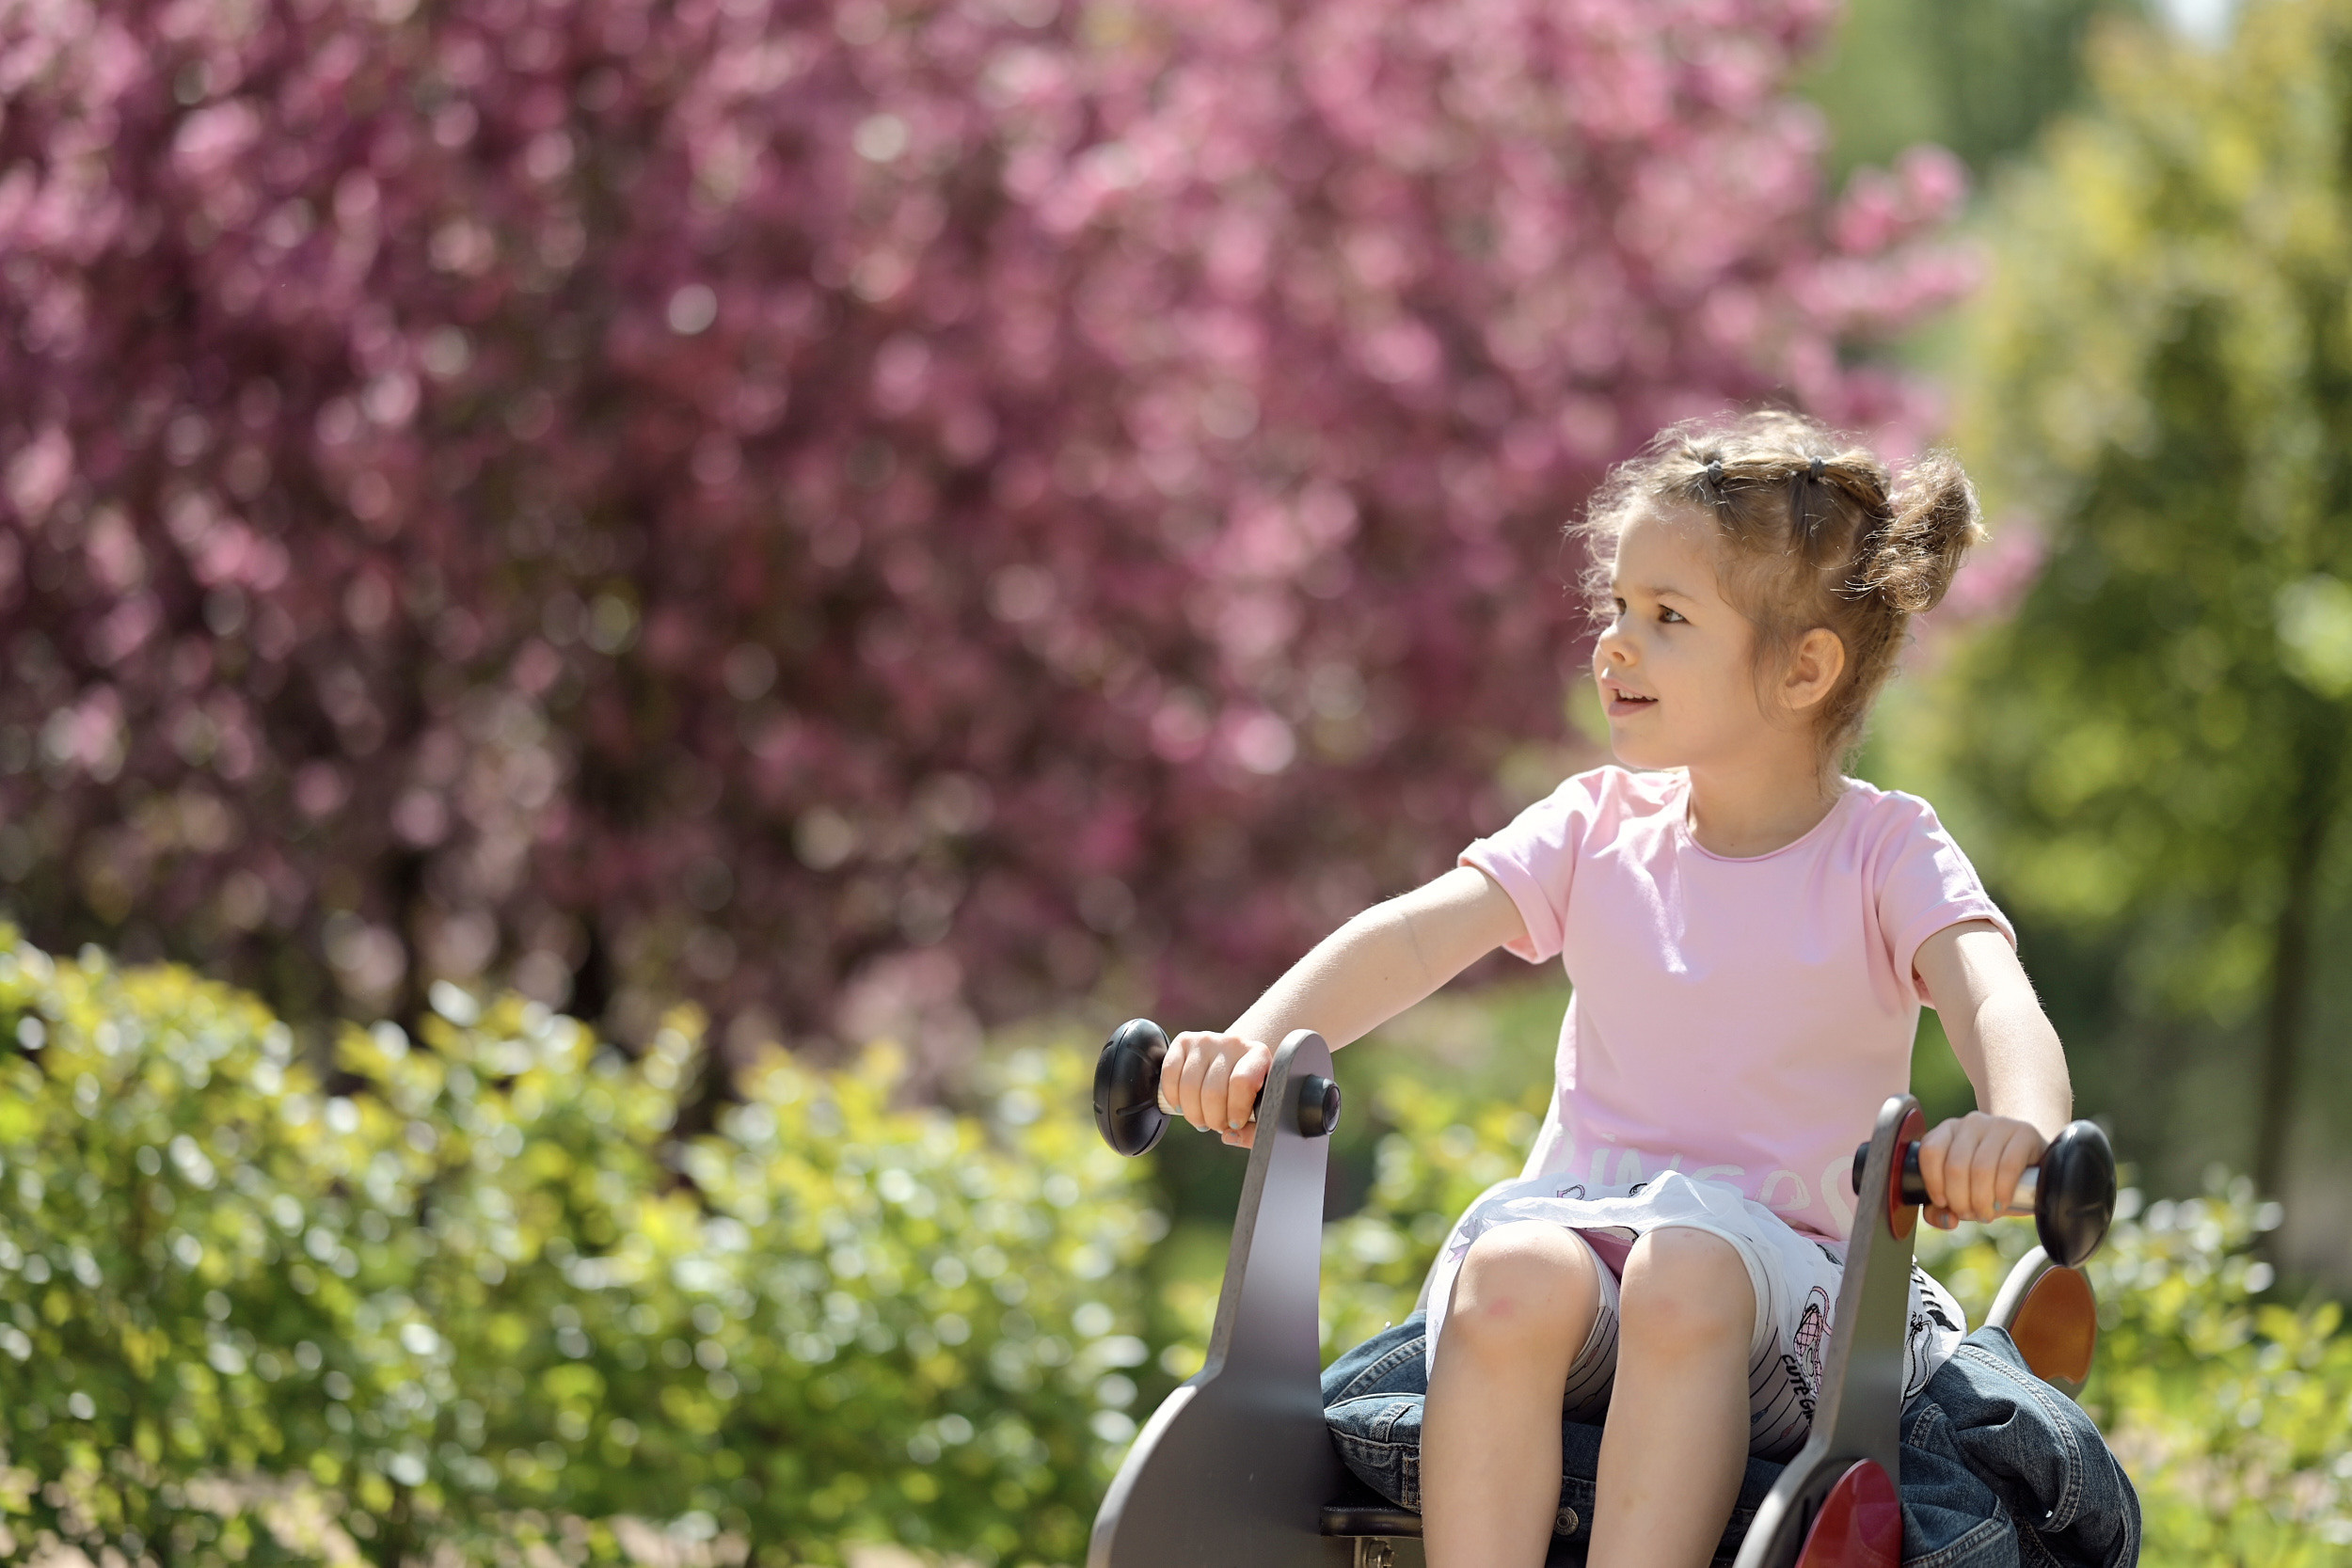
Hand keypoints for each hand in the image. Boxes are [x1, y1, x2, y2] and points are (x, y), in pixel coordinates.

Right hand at [1159, 1031, 1271, 1147]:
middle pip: (1213, 1090)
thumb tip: (1229, 1136)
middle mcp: (1232, 1042)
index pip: (1242, 1082)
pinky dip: (1173, 1097)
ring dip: (1193, 1113)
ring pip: (1189, 1086)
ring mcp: (1206, 1040)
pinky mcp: (1184, 1041)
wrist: (1235, 1060)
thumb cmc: (1250, 1091)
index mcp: (1258, 1055)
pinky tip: (1182, 1106)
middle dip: (1213, 1118)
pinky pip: (1170, 1074)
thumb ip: (1254, 1131)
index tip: (1235, 1124)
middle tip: (1217, 1125)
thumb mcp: (1260, 1108)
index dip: (1235, 1110)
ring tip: (1202, 1119)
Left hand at [1918, 1112, 2046, 1227]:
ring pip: (1981, 1168)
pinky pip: (2008, 1166)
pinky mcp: (2024, 1132)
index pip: (1930, 1152)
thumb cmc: (1993, 1180)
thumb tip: (1946, 1220)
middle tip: (1971, 1214)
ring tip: (1986, 1213)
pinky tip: (2001, 1203)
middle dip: (1960, 1199)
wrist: (2035, 1167)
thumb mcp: (1964, 1193)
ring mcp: (1998, 1125)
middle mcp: (1971, 1123)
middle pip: (1955, 1165)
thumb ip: (1943, 1209)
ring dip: (1981, 1199)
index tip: (1944, 1203)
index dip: (1933, 1183)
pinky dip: (2002, 1191)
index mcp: (1948, 1131)